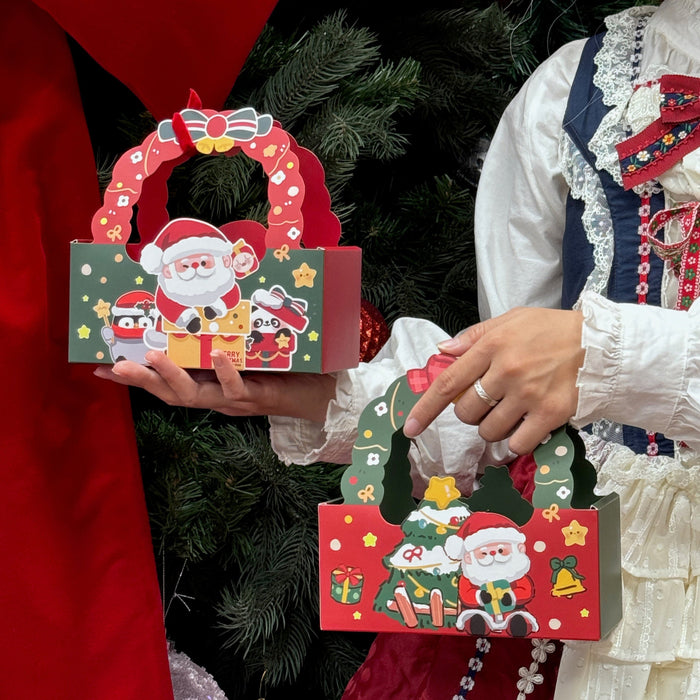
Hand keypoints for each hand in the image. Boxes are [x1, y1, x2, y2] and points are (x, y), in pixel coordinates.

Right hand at [93, 349, 336, 422]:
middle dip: (140, 380)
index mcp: (208, 385)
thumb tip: (205, 297)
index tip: (101, 367)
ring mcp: (234, 399)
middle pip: (170, 394)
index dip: (134, 379)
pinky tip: (215, 354)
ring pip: (194, 395)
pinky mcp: (257, 396)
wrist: (319, 394)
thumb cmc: (282, 369)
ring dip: (171, 377)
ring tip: (151, 357)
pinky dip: (223, 371)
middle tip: (113, 365)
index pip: (164, 385)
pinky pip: (236, 386)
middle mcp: (216, 396)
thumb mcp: (246, 349)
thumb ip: (224, 332)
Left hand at [403, 307, 584, 454]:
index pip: (448, 383)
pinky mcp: (550, 414)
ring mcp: (527, 395)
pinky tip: (527, 424)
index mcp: (491, 346)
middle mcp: (505, 371)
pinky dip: (516, 440)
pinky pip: (517, 443)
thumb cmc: (550, 330)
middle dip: (471, 413)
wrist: (599, 343)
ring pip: (489, 430)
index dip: (425, 409)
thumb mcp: (510, 320)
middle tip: (490, 401)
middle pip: (466, 412)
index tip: (410, 428)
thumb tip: (442, 351)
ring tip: (511, 410)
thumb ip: (473, 336)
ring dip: (493, 427)